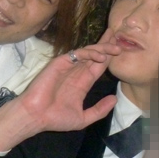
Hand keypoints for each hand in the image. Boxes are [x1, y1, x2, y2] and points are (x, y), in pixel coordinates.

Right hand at [0, 28, 121, 150]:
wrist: (36, 117)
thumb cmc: (55, 119)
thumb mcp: (83, 118)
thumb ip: (99, 110)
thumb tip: (114, 99)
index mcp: (82, 83)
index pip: (98, 67)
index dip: (109, 57)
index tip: (121, 49)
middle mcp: (76, 72)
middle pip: (95, 55)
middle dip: (108, 45)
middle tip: (120, 38)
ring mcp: (68, 66)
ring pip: (88, 52)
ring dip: (103, 48)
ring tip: (116, 48)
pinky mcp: (60, 63)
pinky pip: (77, 54)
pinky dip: (90, 53)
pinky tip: (101, 56)